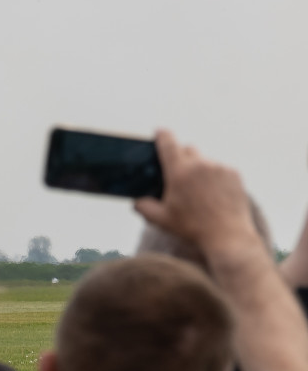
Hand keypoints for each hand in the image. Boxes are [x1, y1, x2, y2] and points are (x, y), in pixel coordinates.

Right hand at [134, 130, 257, 254]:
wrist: (229, 237)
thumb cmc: (193, 228)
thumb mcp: (162, 220)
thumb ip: (144, 207)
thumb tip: (136, 202)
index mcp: (179, 172)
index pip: (167, 141)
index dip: (161, 135)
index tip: (159, 133)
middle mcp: (199, 165)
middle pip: (187, 148)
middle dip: (181, 158)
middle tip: (179, 175)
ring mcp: (219, 168)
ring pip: (204, 159)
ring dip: (199, 168)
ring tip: (199, 190)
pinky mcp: (234, 174)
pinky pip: (220, 168)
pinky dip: (215, 176)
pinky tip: (214, 193)